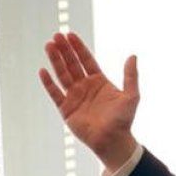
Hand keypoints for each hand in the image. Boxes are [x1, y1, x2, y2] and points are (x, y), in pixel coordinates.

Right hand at [39, 32, 139, 169]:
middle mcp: (85, 87)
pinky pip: (55, 93)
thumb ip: (131, 76)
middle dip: (64, 50)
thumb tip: (133, 56)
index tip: (70, 35)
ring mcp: (74, 97)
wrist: (113, 141)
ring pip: (62, 74)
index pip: (86, 60)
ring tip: (48, 46)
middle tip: (56, 36)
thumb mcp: (131, 96)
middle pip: (72, 64)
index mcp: (99, 81)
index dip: (78, 47)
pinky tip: (43, 70)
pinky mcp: (66, 109)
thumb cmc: (123, 120)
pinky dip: (48, 83)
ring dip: (55, 60)